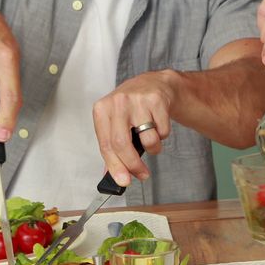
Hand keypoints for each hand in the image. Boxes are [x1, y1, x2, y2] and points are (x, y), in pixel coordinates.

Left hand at [92, 70, 177, 185]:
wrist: (153, 83)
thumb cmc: (130, 107)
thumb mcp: (115, 122)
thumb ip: (112, 148)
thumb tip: (111, 176)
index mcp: (102, 110)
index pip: (106, 144)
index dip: (115, 166)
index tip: (123, 181)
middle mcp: (118, 103)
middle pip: (123, 144)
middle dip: (133, 165)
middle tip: (142, 174)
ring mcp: (138, 100)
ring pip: (148, 140)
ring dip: (153, 148)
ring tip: (150, 139)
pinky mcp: (157, 100)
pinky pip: (162, 132)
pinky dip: (162, 135)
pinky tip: (157, 124)